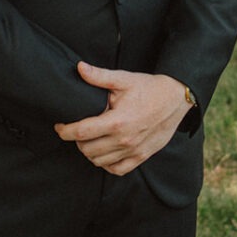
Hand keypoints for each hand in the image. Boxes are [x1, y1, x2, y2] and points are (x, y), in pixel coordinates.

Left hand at [54, 62, 189, 175]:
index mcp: (117, 121)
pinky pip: (117, 169)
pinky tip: (104, 151)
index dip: (65, 131)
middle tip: (76, 130)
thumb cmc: (149, 88)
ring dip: (89, 152)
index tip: (59, 126)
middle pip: (87, 150)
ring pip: (99, 161)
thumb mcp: (123, 79)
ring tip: (89, 139)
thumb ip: (99, 76)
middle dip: (76, 141)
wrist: (176, 99)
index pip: (81, 132)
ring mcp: (133, 151)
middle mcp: (124, 140)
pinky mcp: (142, 156)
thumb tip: (79, 68)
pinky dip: (106, 164)